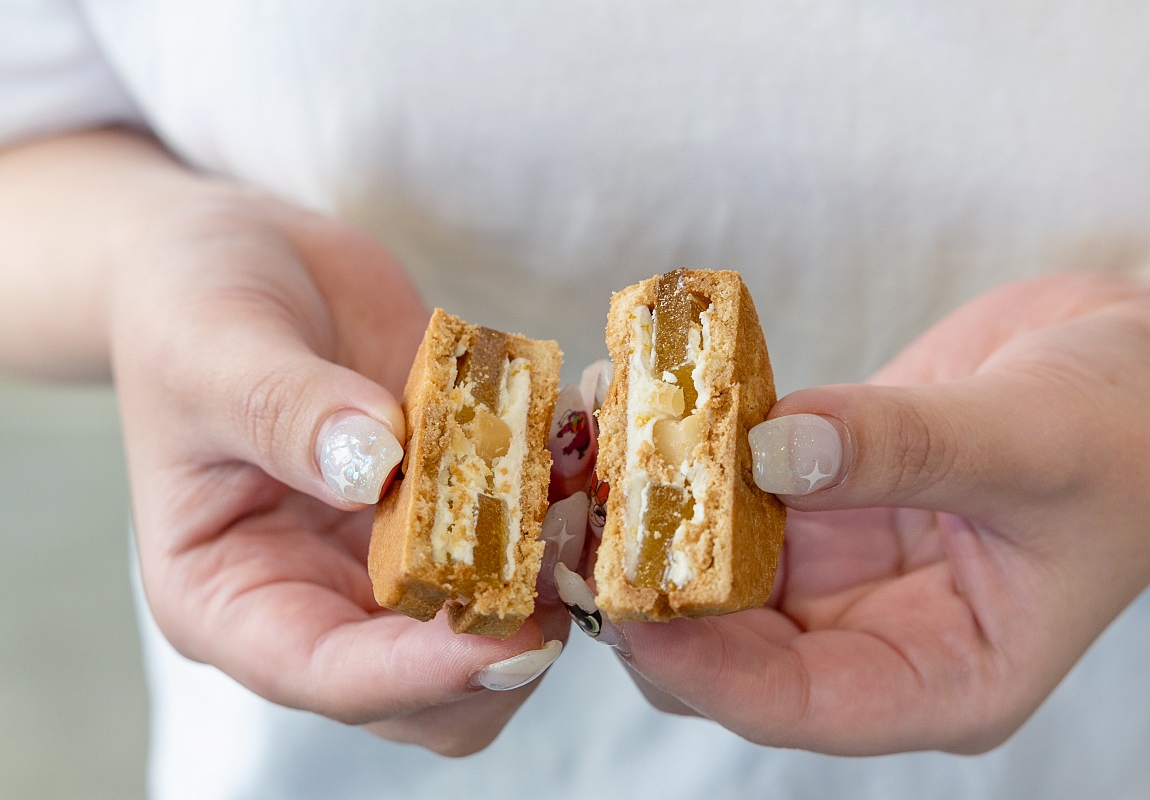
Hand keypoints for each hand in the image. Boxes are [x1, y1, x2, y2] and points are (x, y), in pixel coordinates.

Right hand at [110, 190, 568, 755]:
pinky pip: (519, 546)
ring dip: (546, 588)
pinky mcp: (447, 510)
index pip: (322, 674)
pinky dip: (559, 518)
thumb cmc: (189, 308)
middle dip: (499, 650)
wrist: (244, 260)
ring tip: (578, 509)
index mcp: (229, 595)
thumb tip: (375, 465)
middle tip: (560, 565)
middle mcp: (316, 596)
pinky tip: (578, 455)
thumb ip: (284, 409)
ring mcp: (389, 557)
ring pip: (488, 637)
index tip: (502, 640)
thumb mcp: (212, 347)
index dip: (416, 674)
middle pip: (424, 695)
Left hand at [616, 272, 1149, 753]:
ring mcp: (838, 570)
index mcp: (944, 677)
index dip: (707, 668)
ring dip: (649, 526)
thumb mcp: (1035, 443)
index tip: (629, 606)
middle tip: (584, 527)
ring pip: (710, 577)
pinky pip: (725, 500)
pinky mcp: (813, 504)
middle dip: (654, 597)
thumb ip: (906, 449)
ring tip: (593, 462)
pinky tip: (634, 416)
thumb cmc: (1128, 431)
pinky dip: (677, 468)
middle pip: (730, 652)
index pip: (801, 704)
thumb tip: (772, 451)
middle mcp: (876, 636)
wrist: (1134, 360)